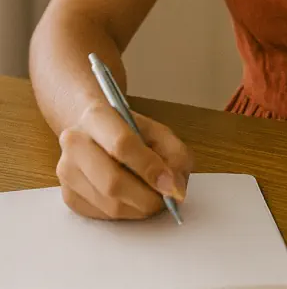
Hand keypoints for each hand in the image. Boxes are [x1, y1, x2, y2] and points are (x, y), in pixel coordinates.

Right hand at [56, 102, 192, 219]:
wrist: (94, 130)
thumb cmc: (130, 131)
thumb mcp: (159, 132)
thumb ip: (175, 155)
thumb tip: (175, 188)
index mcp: (97, 116)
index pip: (122, 144)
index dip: (149, 167)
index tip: (170, 184)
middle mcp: (75, 143)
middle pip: (112, 181)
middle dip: (146, 197)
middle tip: (165, 199)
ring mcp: (66, 171)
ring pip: (109, 204)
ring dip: (138, 208)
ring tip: (152, 198)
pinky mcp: (67, 195)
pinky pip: (102, 216)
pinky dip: (125, 213)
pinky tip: (132, 199)